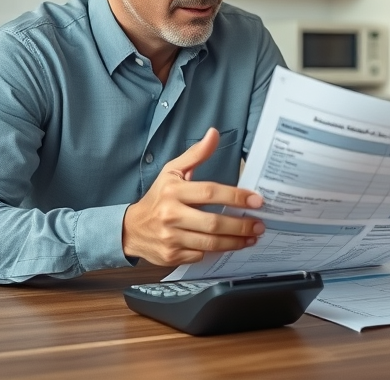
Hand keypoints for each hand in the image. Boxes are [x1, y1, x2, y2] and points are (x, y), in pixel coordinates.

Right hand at [122, 128, 264, 265]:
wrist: (130, 229)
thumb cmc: (157, 198)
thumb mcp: (172, 172)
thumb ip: (196, 154)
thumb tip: (213, 134)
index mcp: (173, 192)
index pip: (210, 193)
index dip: (236, 197)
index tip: (256, 201)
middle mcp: (171, 215)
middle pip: (213, 223)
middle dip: (241, 225)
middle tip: (259, 225)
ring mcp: (171, 238)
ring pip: (210, 243)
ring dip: (235, 242)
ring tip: (252, 238)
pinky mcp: (172, 256)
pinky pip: (201, 256)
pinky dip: (216, 251)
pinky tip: (229, 245)